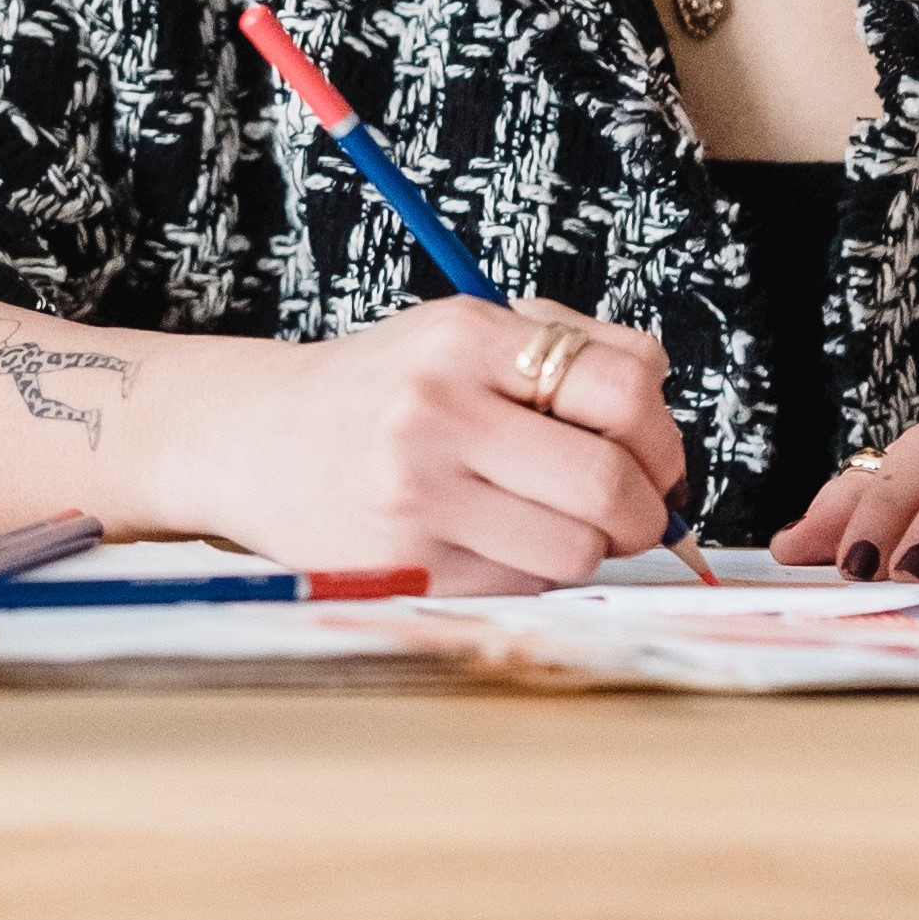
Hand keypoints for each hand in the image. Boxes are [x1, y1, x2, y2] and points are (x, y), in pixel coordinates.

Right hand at [155, 297, 688, 594]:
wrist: (254, 438)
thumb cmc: (381, 388)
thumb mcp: (462, 332)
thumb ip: (570, 348)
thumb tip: (664, 417)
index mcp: (463, 336)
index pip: (624, 387)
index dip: (663, 434)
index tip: (655, 454)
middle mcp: (437, 410)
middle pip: (610, 484)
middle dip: (647, 509)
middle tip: (634, 509)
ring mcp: (417, 495)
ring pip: (578, 551)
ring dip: (590, 547)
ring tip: (550, 521)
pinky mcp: (406, 568)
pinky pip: (525, 587)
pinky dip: (533, 572)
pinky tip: (493, 540)